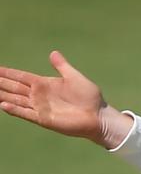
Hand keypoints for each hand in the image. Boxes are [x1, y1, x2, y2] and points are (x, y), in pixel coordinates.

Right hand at [0, 51, 131, 146]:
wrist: (98, 116)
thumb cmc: (89, 97)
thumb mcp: (74, 77)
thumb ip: (62, 66)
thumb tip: (53, 53)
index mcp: (43, 84)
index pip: (20, 76)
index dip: (6, 73)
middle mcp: (39, 96)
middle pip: (14, 88)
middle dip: (0, 83)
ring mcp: (41, 108)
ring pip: (16, 100)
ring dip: (3, 96)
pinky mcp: (45, 120)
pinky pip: (26, 113)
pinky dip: (15, 110)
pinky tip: (3, 105)